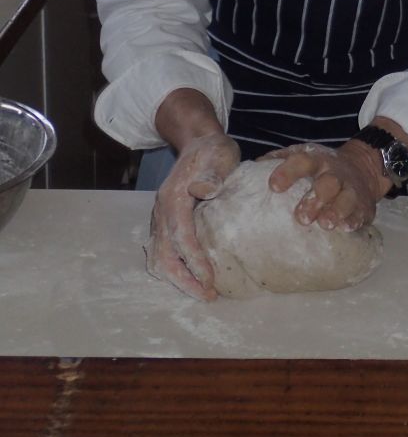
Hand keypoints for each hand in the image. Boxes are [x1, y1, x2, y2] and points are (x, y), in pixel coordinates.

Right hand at [145, 132, 239, 300]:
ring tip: (201, 292)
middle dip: (183, 279)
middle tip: (208, 296)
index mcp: (174, 198)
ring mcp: (161, 217)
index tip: (211, 280)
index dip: (194, 261)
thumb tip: (204, 191)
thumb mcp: (219, 154)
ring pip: (159, 257)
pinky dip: (174, 268)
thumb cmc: (213, 150)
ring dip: (177, 278)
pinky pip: (163, 251)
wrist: (197, 141)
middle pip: (164, 255)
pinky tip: (192, 277)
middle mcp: (162, 211)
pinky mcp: (165, 221)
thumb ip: (214, 173)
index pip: (182, 237)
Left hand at [264, 140, 386, 231]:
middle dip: (314, 199)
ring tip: (325, 224)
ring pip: (346, 197)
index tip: (273, 187)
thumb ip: (278, 160)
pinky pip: (361, 212)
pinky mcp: (364, 205)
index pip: (301, 161)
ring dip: (336, 210)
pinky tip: (347, 228)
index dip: (288, 172)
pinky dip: (355, 219)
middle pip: (326, 182)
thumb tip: (250, 168)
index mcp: (316, 160)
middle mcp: (334, 173)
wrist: (363, 167)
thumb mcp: (302, 154)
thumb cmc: (320, 167)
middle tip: (300, 217)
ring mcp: (351, 188)